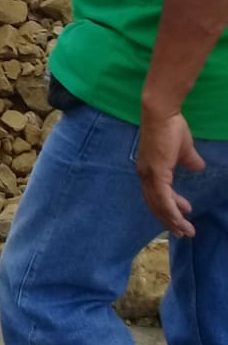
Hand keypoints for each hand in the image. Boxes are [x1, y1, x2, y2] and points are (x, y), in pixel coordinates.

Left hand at [137, 110, 204, 236]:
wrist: (162, 114)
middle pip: (155, 204)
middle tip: (182, 231)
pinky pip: (163, 199)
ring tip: (186, 231)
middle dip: (169, 220)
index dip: (169, 207)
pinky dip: (171, 212)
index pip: (156, 195)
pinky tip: (180, 220)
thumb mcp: (183, 149)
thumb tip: (199, 166)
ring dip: (172, 220)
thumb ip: (189, 160)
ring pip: (159, 206)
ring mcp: (149, 175)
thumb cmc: (171, 127)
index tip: (184, 213)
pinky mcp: (156, 173)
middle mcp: (145, 175)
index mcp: (149, 170)